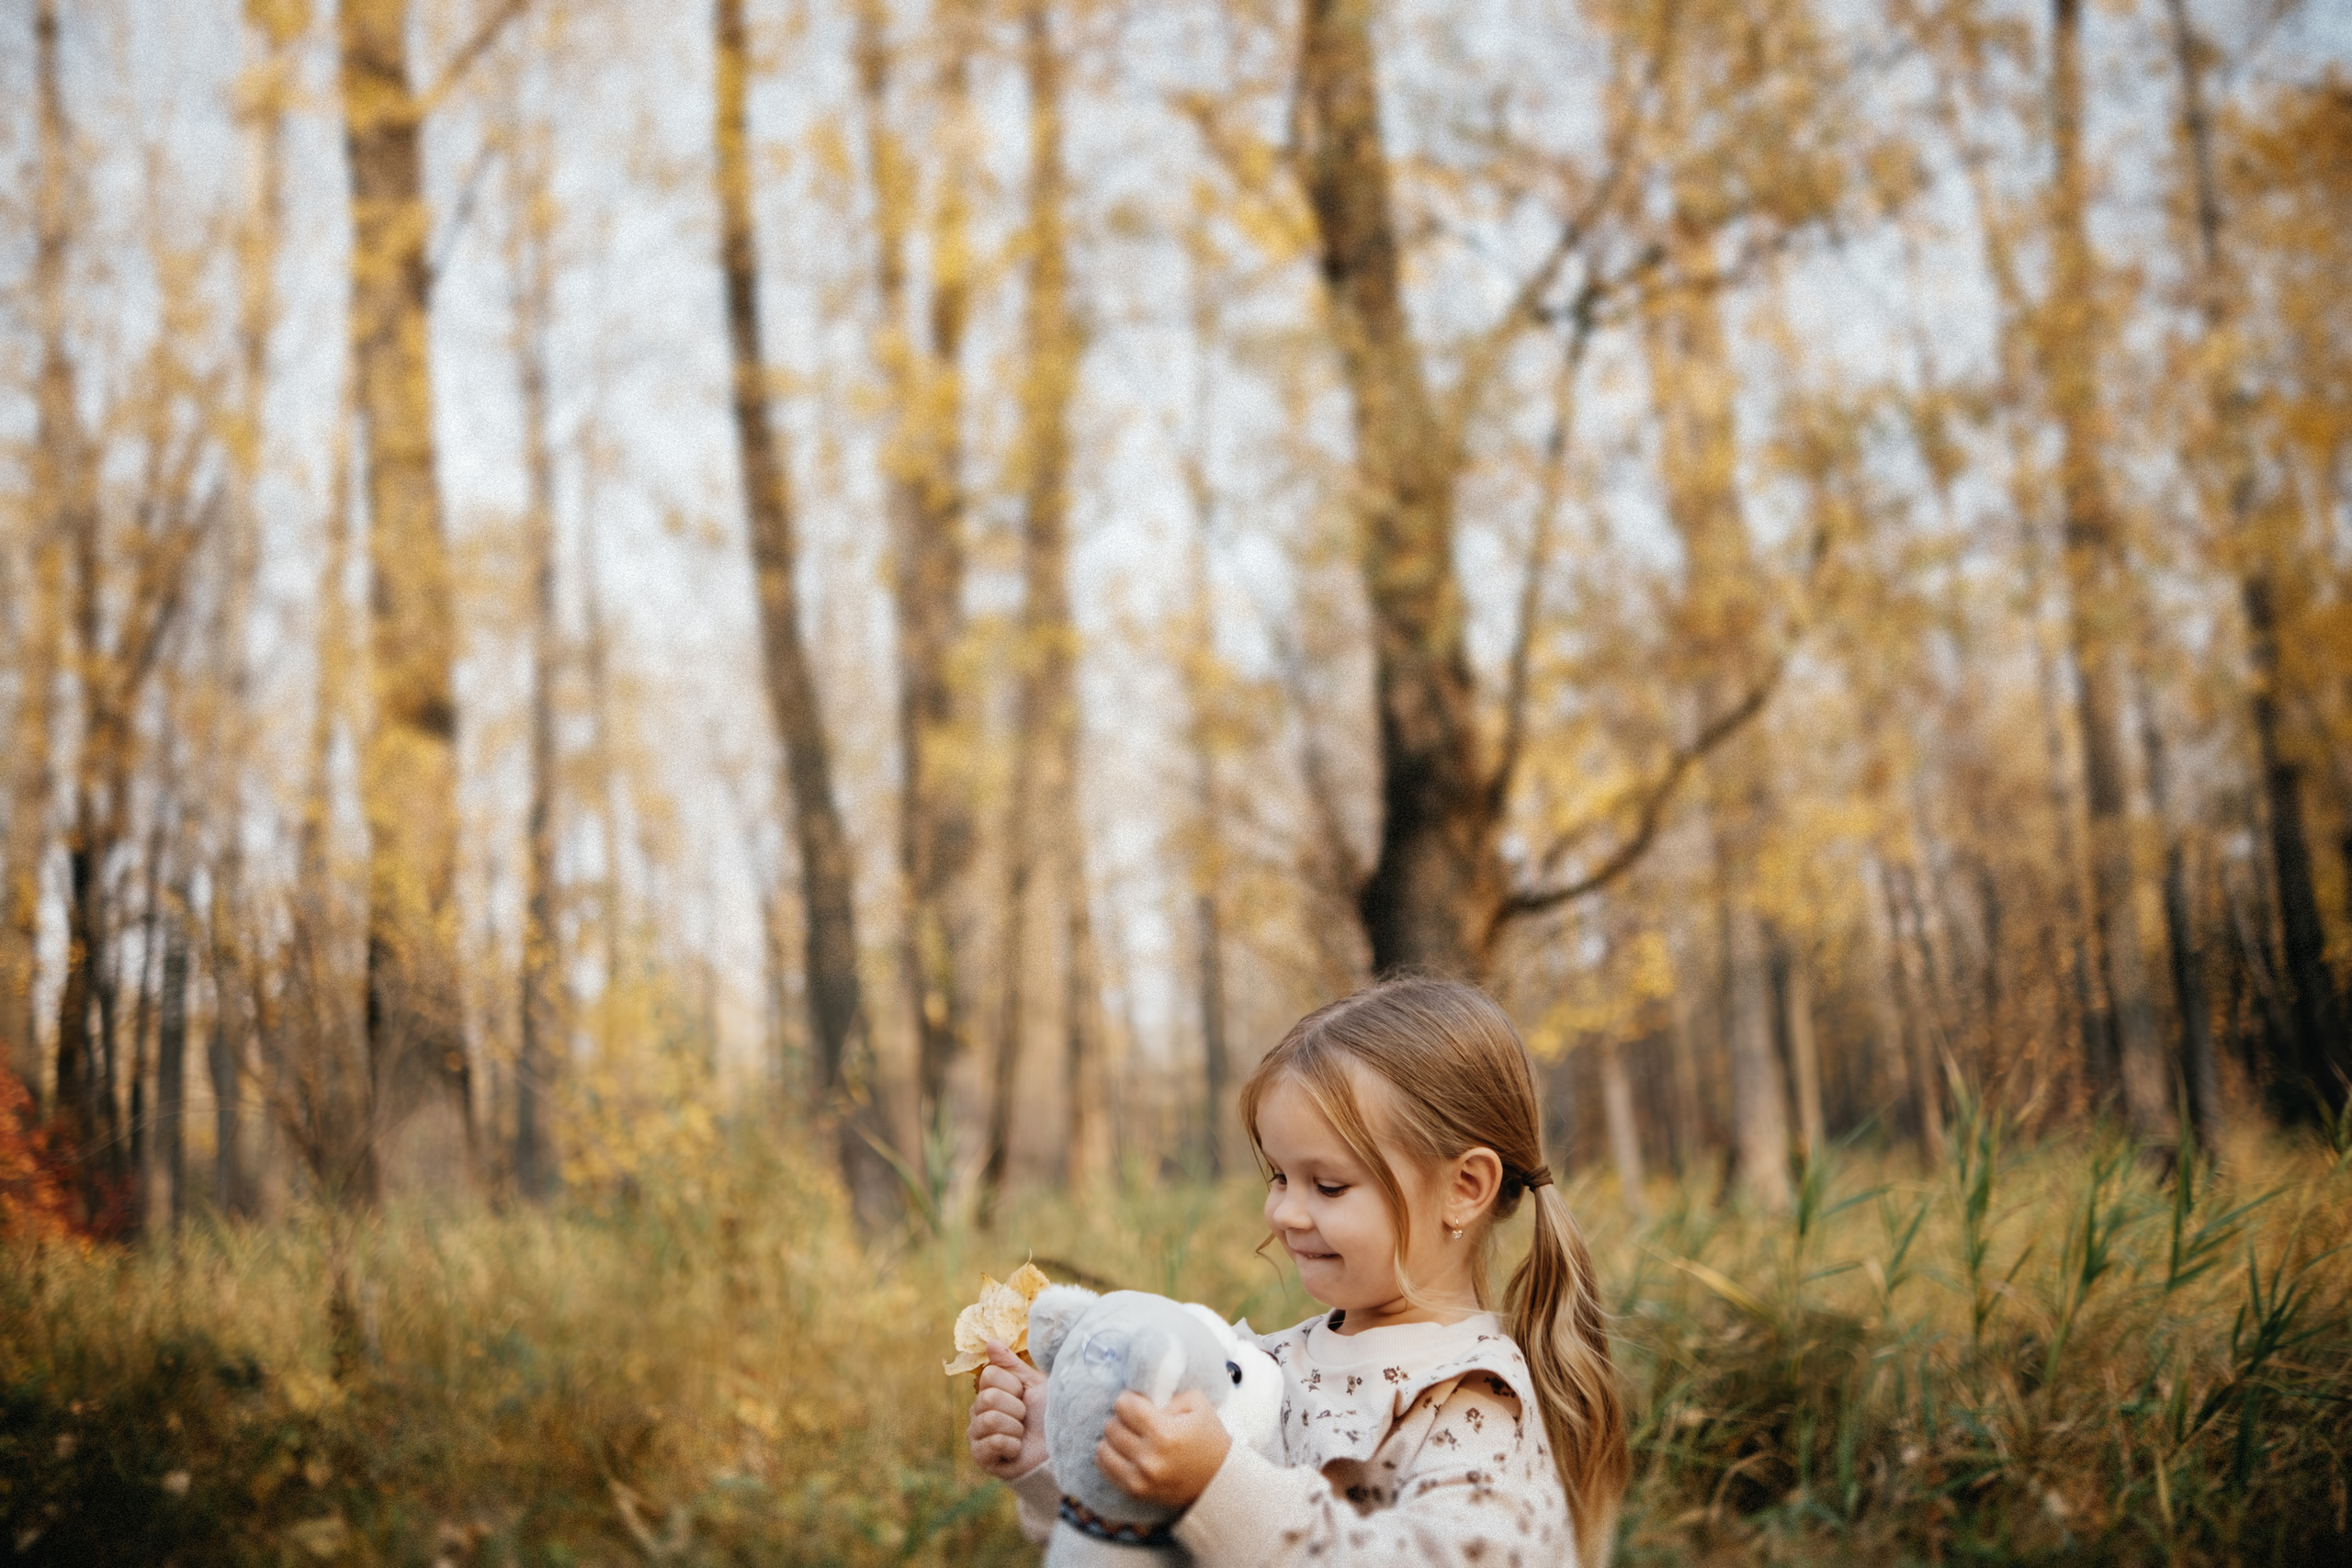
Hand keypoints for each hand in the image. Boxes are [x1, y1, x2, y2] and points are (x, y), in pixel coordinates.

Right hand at [967, 1340, 1047, 1479]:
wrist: (1058, 1449)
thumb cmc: (1047, 1415)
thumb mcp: (1033, 1384)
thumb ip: (1012, 1364)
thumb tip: (990, 1341)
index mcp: (989, 1390)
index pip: (989, 1375)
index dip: (1013, 1385)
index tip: (1024, 1396)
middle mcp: (978, 1410)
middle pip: (988, 1397)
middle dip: (1016, 1408)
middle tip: (1024, 1417)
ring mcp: (976, 1434)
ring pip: (990, 1419)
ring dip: (1015, 1428)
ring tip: (1021, 1434)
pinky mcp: (980, 1456)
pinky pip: (993, 1442)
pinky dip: (1013, 1445)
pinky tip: (1016, 1450)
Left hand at [1095, 1389, 1231, 1509]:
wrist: (1219, 1480)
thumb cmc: (1208, 1438)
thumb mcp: (1196, 1404)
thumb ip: (1166, 1393)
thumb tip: (1138, 1395)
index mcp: (1165, 1434)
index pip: (1124, 1406)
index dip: (1129, 1399)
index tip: (1138, 1401)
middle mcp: (1149, 1459)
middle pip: (1111, 1426)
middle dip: (1121, 1418)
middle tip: (1136, 1419)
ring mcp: (1140, 1479)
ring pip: (1103, 1448)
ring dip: (1114, 1438)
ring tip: (1130, 1435)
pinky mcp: (1135, 1492)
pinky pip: (1104, 1468)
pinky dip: (1110, 1455)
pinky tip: (1125, 1450)